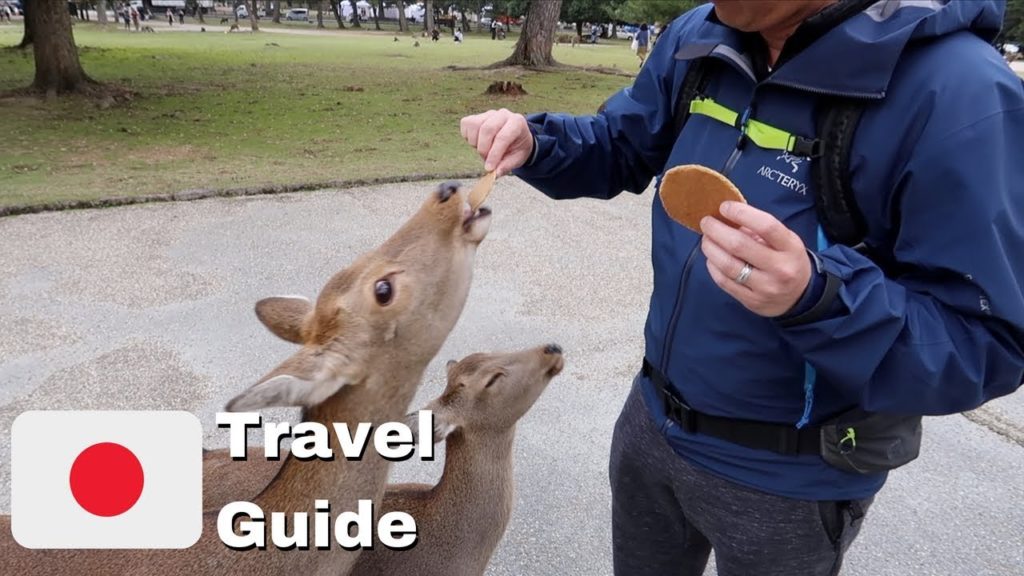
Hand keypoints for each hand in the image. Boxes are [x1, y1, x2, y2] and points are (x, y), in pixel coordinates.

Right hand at [459, 109, 532, 175]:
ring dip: (475, 143)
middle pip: (487, 129)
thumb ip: (506, 166)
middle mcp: (503, 114)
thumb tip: (494, 174)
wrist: (516, 137)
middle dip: (483, 149)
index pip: (502, 137)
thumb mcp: (517, 159)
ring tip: (485, 150)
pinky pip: (466, 124)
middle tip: (486, 160)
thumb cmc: (517, 148)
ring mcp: (489, 113)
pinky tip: (478, 142)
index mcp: (517, 123)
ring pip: (474, 126)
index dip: (494, 154)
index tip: (489, 168)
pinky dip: (468, 137)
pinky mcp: (477, 115)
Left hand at [699, 201, 811, 316]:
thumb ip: (760, 229)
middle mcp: (779, 268)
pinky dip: (713, 266)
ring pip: (728, 265)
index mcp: (790, 248)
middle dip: (716, 230)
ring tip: (706, 239)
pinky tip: (711, 258)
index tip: (724, 207)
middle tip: (706, 222)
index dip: (741, 213)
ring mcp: (765, 287)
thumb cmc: (787, 260)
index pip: (766, 226)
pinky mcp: (751, 301)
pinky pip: (724, 282)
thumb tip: (727, 217)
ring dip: (711, 248)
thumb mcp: (785, 241)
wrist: (799, 297)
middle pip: (739, 245)